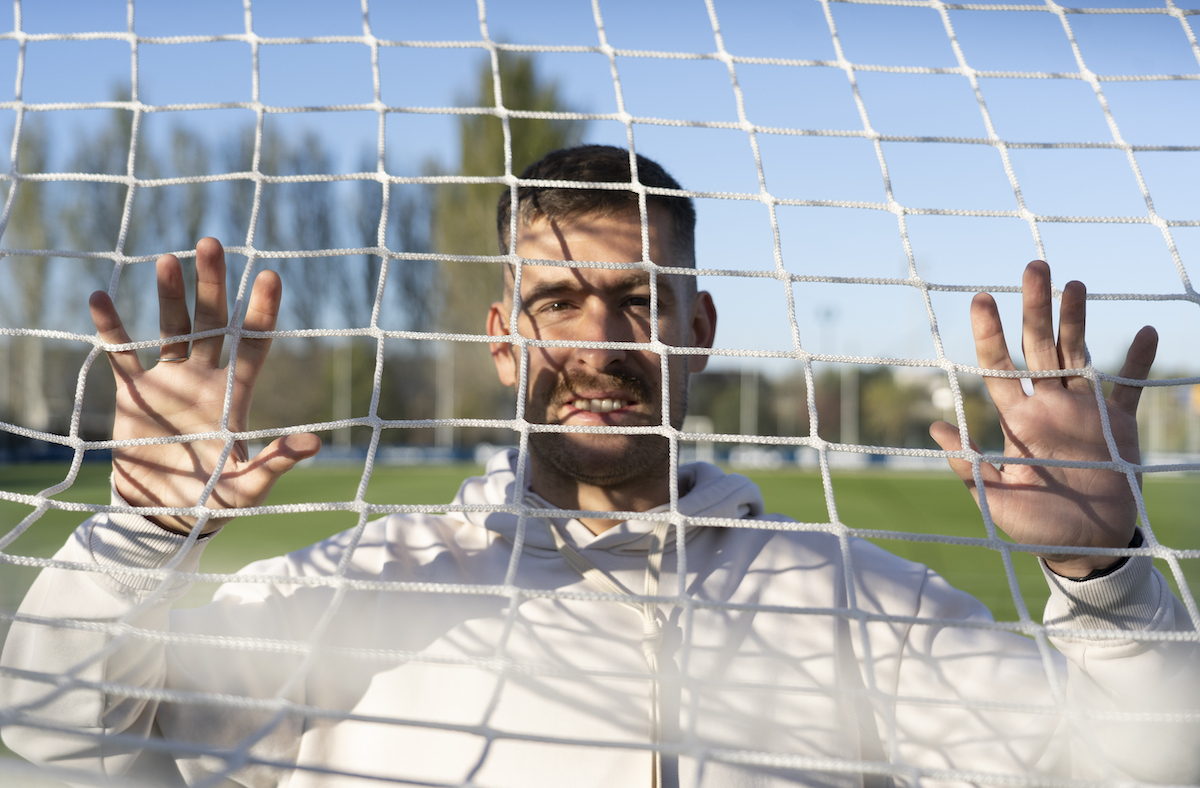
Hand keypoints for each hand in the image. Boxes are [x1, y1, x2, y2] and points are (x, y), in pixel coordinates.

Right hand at [90, 238, 321, 534]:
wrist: (168, 516)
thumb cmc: (216, 502)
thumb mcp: (249, 486)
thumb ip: (276, 462)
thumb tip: (314, 443)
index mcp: (235, 395)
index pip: (252, 342)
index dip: (261, 310)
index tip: (269, 274)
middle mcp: (204, 379)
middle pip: (212, 322)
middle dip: (212, 285)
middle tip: (211, 243)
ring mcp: (170, 382)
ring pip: (171, 329)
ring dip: (169, 296)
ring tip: (167, 259)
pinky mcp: (135, 394)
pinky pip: (122, 356)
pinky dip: (112, 330)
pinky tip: (101, 298)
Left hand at [930, 260, 1156, 577]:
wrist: (1085, 548)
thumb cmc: (1035, 527)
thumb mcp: (996, 500)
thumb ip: (971, 465)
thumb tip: (936, 429)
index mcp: (1017, 419)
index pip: (999, 367)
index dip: (990, 334)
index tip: (981, 298)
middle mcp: (1048, 406)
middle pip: (1039, 346)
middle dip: (1035, 307)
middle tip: (1033, 265)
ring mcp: (1085, 412)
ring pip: (1079, 354)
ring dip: (1077, 319)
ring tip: (1075, 283)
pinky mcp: (1119, 427)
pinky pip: (1130, 389)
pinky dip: (1140, 363)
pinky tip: (1146, 332)